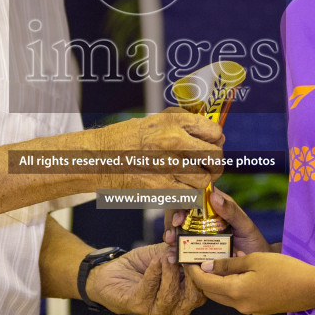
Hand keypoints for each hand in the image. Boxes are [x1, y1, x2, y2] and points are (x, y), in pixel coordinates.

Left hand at [86, 243, 205, 314]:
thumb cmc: (141, 265)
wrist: (112, 272)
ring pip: (170, 296)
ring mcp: (156, 311)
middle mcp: (175, 309)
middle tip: (183, 256)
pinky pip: (148, 291)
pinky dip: (153, 273)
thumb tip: (186, 240)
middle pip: (192, 298)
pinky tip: (155, 261)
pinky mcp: (137, 306)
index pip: (203, 289)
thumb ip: (177, 249)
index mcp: (186, 297)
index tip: (201, 254)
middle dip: (189, 275)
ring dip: (169, 273)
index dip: (204, 272)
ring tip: (166, 256)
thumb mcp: (164, 254)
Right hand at [91, 109, 223, 190]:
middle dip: (215, 163)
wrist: (99, 158)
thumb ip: (185, 123)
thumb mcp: (156, 120)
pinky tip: (180, 187)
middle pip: (214, 156)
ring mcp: (167, 166)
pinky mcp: (161, 188)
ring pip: (204, 179)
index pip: (214, 132)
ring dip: (201, 180)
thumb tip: (215, 133)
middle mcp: (172, 142)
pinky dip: (189, 194)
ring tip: (191, 177)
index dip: (215, 140)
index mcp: (173, 122)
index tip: (210, 144)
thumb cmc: (127, 139)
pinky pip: (189, 195)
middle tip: (208, 166)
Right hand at [164, 188, 270, 257]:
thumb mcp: (245, 226)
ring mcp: (199, 233)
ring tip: (170, 245)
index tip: (180, 214)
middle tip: (171, 234)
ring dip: (170, 236)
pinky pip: (182, 248)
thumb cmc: (253, 241)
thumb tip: (213, 196)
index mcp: (216, 206)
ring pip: (178, 229)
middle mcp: (204, 218)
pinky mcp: (197, 249)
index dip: (183, 200)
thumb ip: (231, 211)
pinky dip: (174, 252)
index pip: (195, 195)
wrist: (255, 267)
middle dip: (172, 221)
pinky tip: (171, 258)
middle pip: (181, 212)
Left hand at [183, 252, 314, 314]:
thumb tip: (207, 266)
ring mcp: (250, 310)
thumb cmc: (286, 270)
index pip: (204, 282)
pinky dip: (230, 287)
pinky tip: (234, 274)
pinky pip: (237, 299)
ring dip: (215, 283)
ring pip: (224, 296)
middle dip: (201, 277)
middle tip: (195, 259)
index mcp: (235, 292)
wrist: (313, 289)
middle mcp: (239, 306)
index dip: (192, 269)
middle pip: (211, 292)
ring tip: (213, 264)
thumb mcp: (255, 260)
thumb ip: (229, 264)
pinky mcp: (259, 310)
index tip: (185, 257)